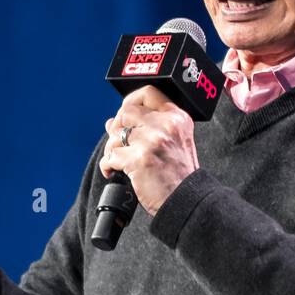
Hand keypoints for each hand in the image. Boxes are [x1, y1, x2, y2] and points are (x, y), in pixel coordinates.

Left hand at [101, 85, 198, 214]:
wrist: (186, 201)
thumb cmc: (180, 177)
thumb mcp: (177, 142)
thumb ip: (152, 127)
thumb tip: (114, 121)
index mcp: (177, 118)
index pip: (148, 93)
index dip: (130, 101)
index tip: (124, 115)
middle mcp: (166, 125)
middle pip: (126, 111)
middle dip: (117, 127)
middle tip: (118, 143)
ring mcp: (152, 141)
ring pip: (116, 134)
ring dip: (111, 149)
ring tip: (118, 162)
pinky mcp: (138, 159)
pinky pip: (110, 156)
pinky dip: (107, 165)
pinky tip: (113, 172)